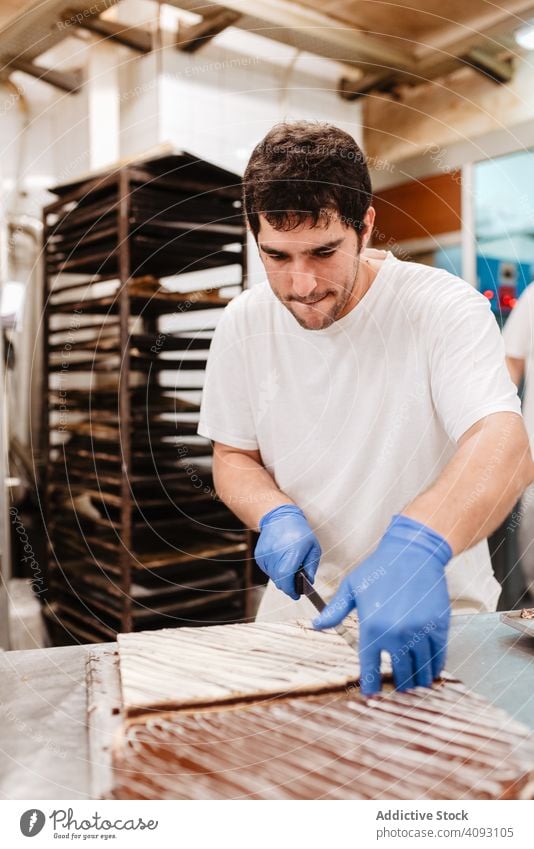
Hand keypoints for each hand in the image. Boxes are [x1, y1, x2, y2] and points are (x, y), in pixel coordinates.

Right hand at [255, 504, 321, 599]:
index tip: (296, 595)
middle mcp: (276, 553)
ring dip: (281, 577)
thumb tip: (308, 583)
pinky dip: (274, 570)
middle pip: (279, 580)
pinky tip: (280, 560)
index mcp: (292, 551)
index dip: (291, 589)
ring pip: (273, 576)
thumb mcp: (313, 548)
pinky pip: (267, 570)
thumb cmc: (299, 532)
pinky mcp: (259, 555)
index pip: (286, 577)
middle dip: (288, 586)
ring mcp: (265, 554)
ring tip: (288, 565)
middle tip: (295, 583)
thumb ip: (311, 567)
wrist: (279, 517)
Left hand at [313, 514, 451, 693]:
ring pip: (420, 669)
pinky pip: (438, 656)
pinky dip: (434, 667)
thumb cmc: (380, 568)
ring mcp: (419, 631)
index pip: (370, 668)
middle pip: (399, 674)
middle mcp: (396, 633)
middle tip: (397, 689)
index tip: (371, 694)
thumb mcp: (352, 587)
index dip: (371, 685)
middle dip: (398, 686)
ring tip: (414, 684)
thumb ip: (335, 610)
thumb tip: (316, 626)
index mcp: (371, 627)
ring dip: (417, 680)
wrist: (413, 553)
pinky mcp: (438, 626)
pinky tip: (430, 671)